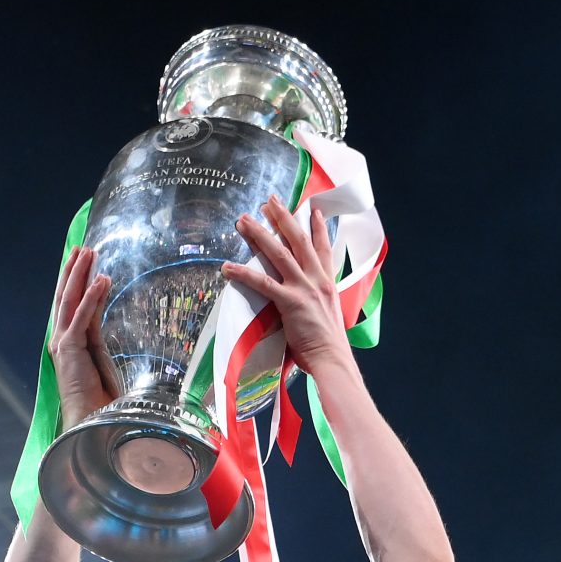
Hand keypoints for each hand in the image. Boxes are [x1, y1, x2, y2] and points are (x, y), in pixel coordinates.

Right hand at [49, 245, 122, 425]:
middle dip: (73, 270)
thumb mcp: (99, 357)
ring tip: (88, 254)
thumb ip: (95, 334)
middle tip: (82, 248)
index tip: (83, 261)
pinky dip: (90, 297)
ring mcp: (63, 344)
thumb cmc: (98, 397)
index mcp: (67, 342)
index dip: (76, 281)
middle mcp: (61, 340)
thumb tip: (100, 312)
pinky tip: (100, 280)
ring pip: (70, 301)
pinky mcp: (70, 349)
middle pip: (66, 297)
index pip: (71, 304)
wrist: (90, 420)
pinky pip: (81, 317)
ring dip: (80, 275)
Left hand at [223, 198, 352, 378]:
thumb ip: (316, 303)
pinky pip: (263, 283)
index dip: (318, 228)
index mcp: (328, 283)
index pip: (324, 248)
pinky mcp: (291, 302)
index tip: (312, 210)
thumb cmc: (329, 345)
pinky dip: (243, 273)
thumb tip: (306, 305)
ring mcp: (304, 289)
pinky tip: (227, 267)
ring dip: (260, 234)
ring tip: (244, 220)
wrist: (333, 360)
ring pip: (279, 254)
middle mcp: (318, 280)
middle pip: (299, 241)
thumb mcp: (327, 315)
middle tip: (269, 201)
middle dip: (283, 218)